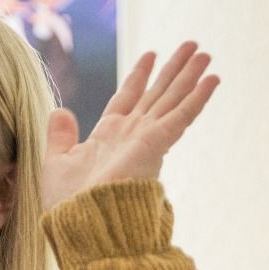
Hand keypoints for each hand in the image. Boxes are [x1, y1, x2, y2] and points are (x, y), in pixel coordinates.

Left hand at [40, 43, 217, 210]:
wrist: (83, 222)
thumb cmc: (68, 203)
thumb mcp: (56, 162)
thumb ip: (60, 136)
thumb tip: (60, 111)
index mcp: (108, 135)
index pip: (128, 97)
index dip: (139, 76)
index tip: (151, 55)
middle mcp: (131, 134)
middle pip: (157, 93)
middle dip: (174, 70)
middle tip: (192, 47)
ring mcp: (146, 138)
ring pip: (173, 99)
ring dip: (189, 76)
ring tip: (205, 53)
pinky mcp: (157, 144)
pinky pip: (181, 115)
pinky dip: (197, 97)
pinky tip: (212, 79)